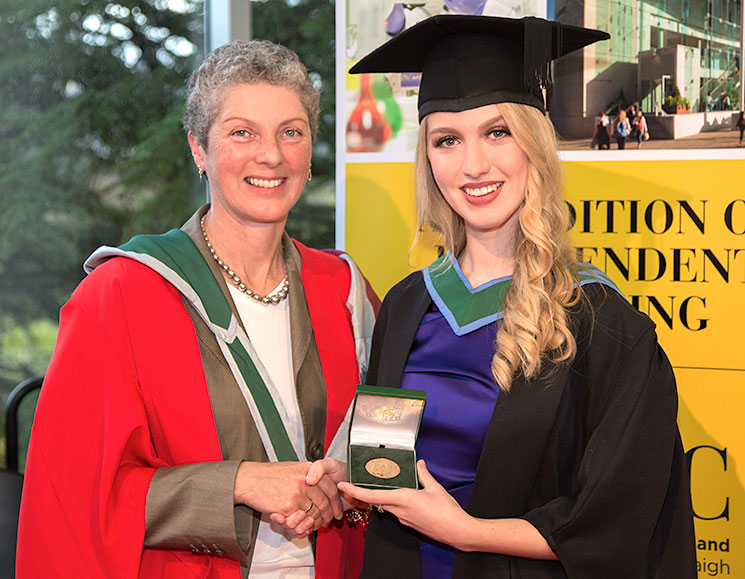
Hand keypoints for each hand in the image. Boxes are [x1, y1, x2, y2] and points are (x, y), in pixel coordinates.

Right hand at [235, 461, 340, 536]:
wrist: (249, 479)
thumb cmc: (268, 474)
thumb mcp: (293, 468)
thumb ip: (308, 475)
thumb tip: (320, 486)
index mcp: (308, 469)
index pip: (330, 487)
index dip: (336, 501)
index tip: (337, 509)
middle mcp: (305, 480)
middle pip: (325, 502)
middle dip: (329, 514)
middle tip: (329, 520)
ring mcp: (297, 494)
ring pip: (314, 513)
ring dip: (316, 521)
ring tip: (316, 524)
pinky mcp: (288, 507)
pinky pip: (301, 519)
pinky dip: (304, 525)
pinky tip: (303, 525)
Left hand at [337, 460, 471, 548]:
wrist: (457, 531)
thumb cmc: (447, 512)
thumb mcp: (435, 488)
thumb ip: (424, 475)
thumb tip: (419, 464)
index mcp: (403, 499)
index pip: (373, 495)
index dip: (355, 491)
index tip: (343, 485)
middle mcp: (400, 511)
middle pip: (377, 501)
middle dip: (366, 493)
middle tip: (356, 483)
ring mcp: (404, 519)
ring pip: (387, 506)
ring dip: (381, 498)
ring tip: (378, 485)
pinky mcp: (410, 524)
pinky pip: (396, 512)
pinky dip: (393, 503)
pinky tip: (400, 496)